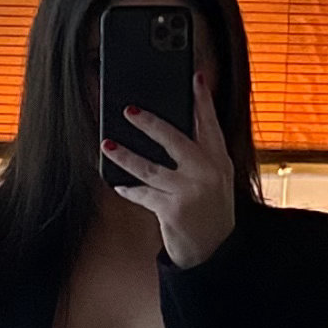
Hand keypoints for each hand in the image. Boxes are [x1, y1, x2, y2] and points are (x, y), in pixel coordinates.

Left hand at [107, 62, 237, 269]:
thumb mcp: (216, 178)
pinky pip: (143, 193)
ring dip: (125, 156)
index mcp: (219, 160)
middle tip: (129, 110)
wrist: (215, 250)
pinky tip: (118, 184)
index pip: (210, 124)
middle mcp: (207, 172)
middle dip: (150, 123)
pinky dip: (128, 189)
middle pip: (175, 140)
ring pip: (150, 167)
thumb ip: (201, 154)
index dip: (203, 99)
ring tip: (107, 145)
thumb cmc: (211, 209)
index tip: (196, 77)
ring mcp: (190, 191)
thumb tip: (170, 128)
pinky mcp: (172, 210)